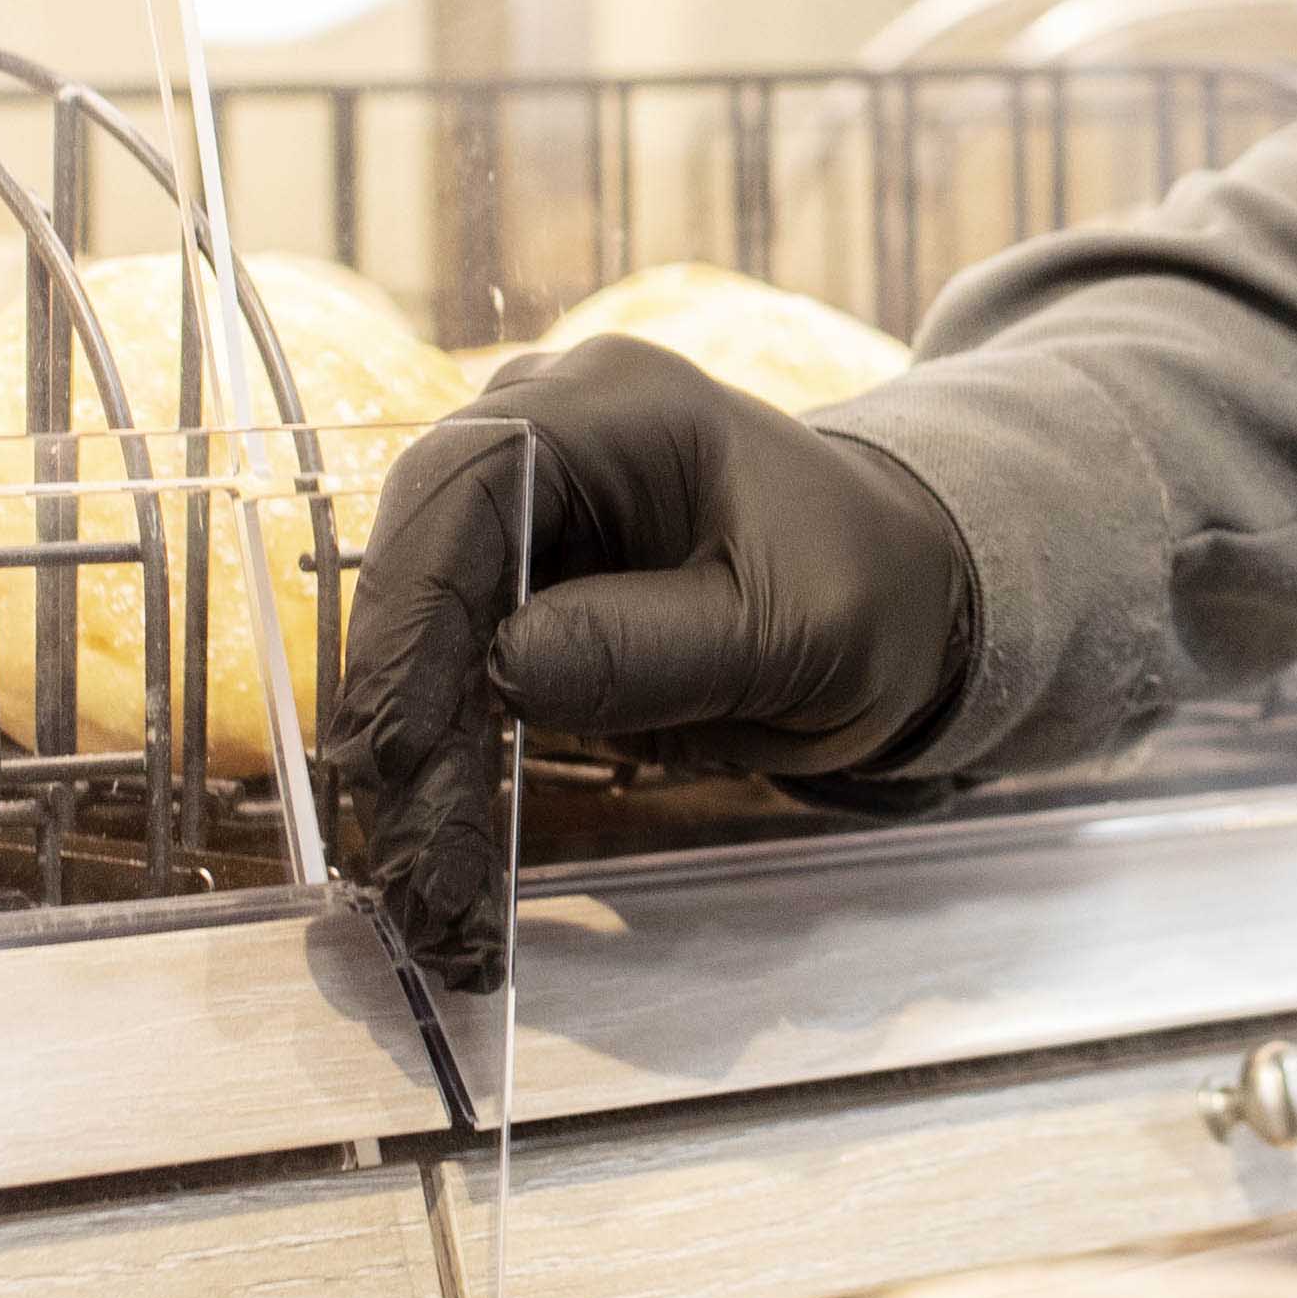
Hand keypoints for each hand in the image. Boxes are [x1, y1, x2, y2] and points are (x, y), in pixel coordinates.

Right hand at [324, 336, 980, 977]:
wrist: (897, 600)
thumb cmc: (869, 595)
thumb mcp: (795, 633)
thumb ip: (654, 647)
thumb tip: (504, 669)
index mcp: (614, 406)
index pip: (464, 484)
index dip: (415, 615)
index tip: (401, 749)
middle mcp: (539, 432)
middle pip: (415, 558)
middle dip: (399, 713)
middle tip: (409, 862)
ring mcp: (517, 505)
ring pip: (414, 626)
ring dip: (409, 761)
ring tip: (425, 890)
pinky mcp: (511, 582)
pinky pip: (444, 668)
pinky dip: (442, 765)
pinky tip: (443, 859)